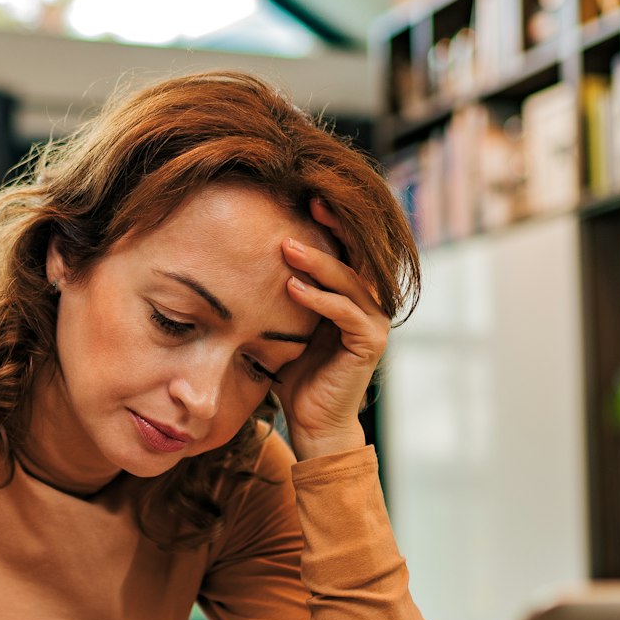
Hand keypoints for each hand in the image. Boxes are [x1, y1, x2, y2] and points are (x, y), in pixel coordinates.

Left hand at [277, 196, 388, 458]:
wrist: (313, 422)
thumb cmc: (296, 374)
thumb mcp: (287, 324)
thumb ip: (284, 293)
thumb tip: (245, 258)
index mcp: (351, 293)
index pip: (345, 247)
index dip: (329, 222)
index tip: (302, 197)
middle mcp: (369, 302)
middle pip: (356, 254)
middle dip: (332, 227)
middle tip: (306, 203)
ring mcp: (374, 322)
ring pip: (349, 281)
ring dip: (318, 262)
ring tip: (286, 248)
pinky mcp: (369, 343)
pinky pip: (346, 313)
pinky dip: (320, 299)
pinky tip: (292, 288)